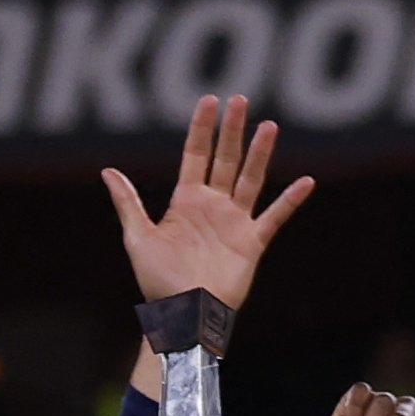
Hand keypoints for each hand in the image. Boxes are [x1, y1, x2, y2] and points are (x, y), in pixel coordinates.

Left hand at [102, 91, 314, 312]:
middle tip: (240, 101)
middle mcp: (213, 206)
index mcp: (185, 201)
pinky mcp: (253, 242)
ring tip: (269, 126)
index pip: (196, 154)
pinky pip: (275, 217)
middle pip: (225, 158)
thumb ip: (129, 203)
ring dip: (260, 153)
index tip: (209, 101)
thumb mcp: (138, 237)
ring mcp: (235, 222)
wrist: (184, 314)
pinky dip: (290, 200)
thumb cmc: (158, 280)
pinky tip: (306, 181)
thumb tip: (108, 171)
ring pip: (250, 179)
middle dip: (232, 130)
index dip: (202, 128)